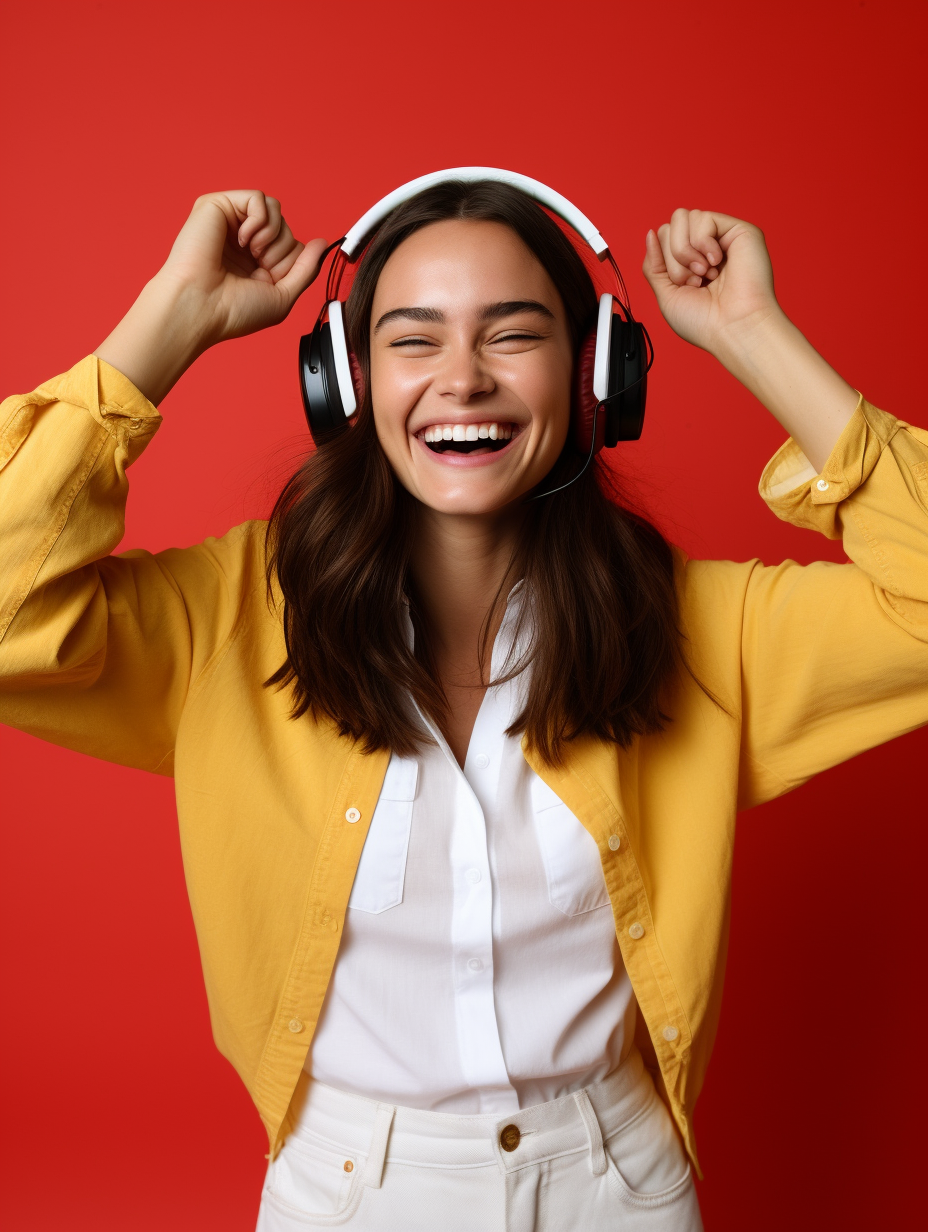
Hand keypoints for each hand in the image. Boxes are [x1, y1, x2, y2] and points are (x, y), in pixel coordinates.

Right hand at [157, 190, 328, 346]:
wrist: (201, 307)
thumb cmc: (234, 310)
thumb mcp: (283, 296)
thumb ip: (306, 269)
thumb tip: (322, 243)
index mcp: (256, 264)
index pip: (294, 248)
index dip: (290, 264)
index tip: (270, 279)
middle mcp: (243, 242)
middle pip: (287, 228)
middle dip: (281, 251)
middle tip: (259, 266)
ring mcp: (230, 223)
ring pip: (275, 209)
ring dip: (272, 235)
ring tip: (252, 252)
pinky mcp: (217, 206)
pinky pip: (258, 198)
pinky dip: (259, 220)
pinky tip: (242, 239)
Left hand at [642, 209, 780, 355]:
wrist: (733, 329)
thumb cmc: (704, 322)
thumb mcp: (666, 294)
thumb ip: (654, 265)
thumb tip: (650, 233)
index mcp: (690, 262)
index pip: (662, 238)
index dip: (663, 259)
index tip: (682, 284)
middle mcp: (705, 248)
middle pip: (669, 226)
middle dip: (674, 257)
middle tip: (694, 280)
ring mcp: (721, 237)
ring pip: (682, 217)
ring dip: (686, 251)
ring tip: (705, 272)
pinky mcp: (738, 230)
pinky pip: (702, 217)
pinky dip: (703, 243)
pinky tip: (717, 262)